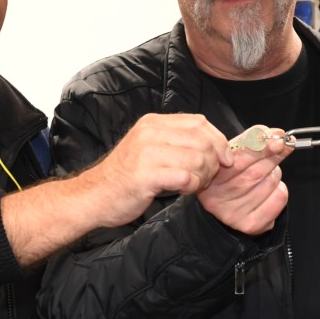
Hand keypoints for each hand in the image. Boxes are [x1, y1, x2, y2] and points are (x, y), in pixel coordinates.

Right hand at [88, 113, 231, 227]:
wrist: (94, 195)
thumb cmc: (125, 176)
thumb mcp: (147, 146)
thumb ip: (175, 140)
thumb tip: (213, 144)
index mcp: (153, 123)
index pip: (199, 122)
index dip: (218, 140)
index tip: (225, 158)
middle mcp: (150, 133)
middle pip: (202, 140)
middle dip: (213, 162)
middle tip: (206, 177)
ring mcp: (147, 153)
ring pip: (198, 159)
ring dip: (203, 177)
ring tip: (191, 185)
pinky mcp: (147, 175)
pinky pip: (187, 178)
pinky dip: (192, 187)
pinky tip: (181, 191)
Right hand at [198, 132, 292, 234]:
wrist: (224, 208)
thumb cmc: (229, 175)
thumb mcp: (232, 154)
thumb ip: (251, 140)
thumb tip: (277, 134)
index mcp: (210, 177)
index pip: (239, 159)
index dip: (261, 147)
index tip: (278, 138)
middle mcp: (217, 198)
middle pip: (256, 172)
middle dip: (273, 156)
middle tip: (282, 146)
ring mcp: (233, 214)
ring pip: (270, 183)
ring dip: (274, 173)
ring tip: (264, 175)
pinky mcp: (250, 225)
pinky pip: (279, 198)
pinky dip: (279, 190)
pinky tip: (268, 191)